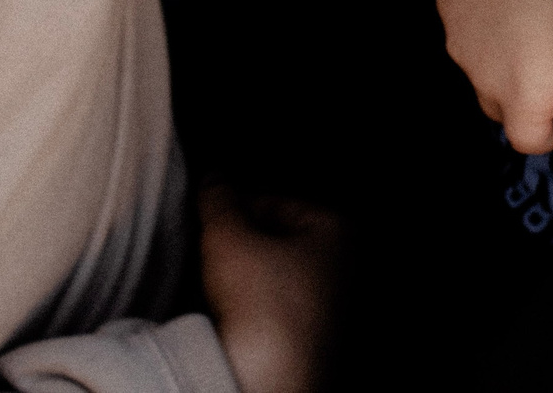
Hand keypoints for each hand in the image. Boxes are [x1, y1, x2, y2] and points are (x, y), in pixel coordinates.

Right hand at [197, 184, 342, 392]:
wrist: (270, 381)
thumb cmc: (266, 308)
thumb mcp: (229, 237)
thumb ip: (219, 201)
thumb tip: (213, 181)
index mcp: (338, 233)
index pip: (277, 201)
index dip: (237, 205)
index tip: (211, 215)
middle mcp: (343, 270)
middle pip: (275, 239)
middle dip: (239, 243)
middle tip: (209, 250)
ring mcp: (328, 309)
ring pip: (271, 277)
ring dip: (239, 277)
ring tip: (214, 284)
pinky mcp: (308, 341)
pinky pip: (270, 312)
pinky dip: (247, 308)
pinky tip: (225, 314)